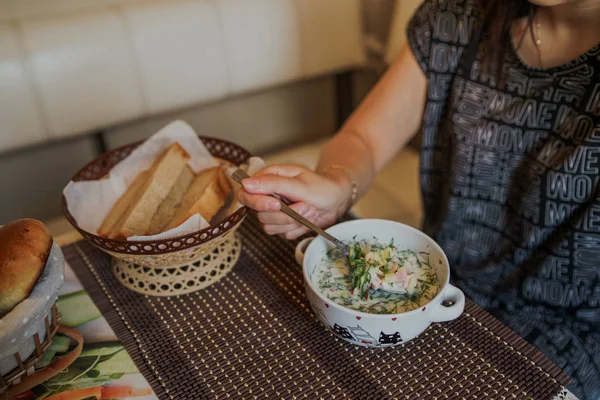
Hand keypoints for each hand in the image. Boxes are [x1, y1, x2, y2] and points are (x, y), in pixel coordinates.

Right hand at [236, 164, 350, 238]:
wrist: (337, 201)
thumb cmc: (321, 187)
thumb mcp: (299, 183)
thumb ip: (272, 184)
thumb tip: (246, 183)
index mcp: (268, 179)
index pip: (246, 194)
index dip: (257, 202)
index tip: (276, 205)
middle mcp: (268, 196)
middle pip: (259, 214)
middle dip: (284, 214)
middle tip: (304, 205)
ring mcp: (274, 212)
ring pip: (269, 227)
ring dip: (293, 221)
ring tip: (309, 209)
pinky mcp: (282, 225)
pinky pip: (282, 234)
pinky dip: (298, 228)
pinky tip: (308, 218)